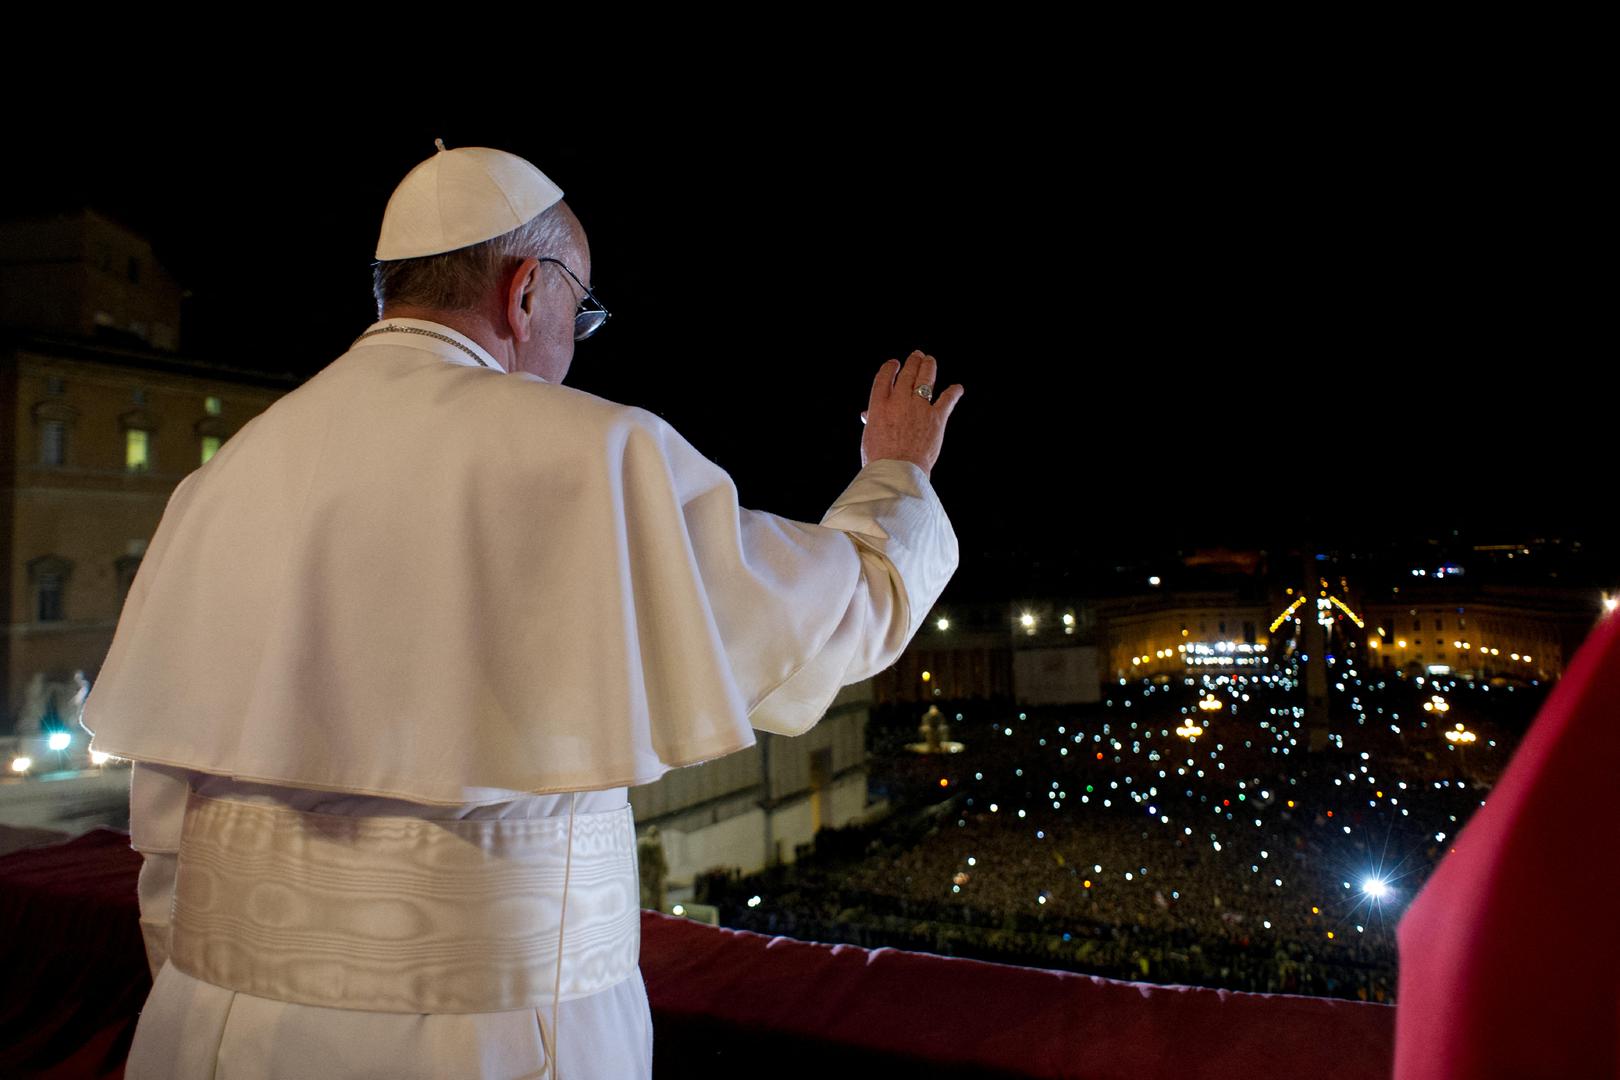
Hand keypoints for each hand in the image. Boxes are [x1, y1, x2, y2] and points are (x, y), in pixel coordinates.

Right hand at [859, 350, 963, 476]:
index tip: (894, 364)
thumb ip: (871, 420)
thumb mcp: (869, 436)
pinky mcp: (937, 418)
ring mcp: (919, 408)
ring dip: (928, 367)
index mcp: (879, 405)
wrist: (897, 470)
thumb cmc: (879, 459)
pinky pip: (947, 399)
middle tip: (917, 356)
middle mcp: (899, 401)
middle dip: (913, 362)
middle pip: (907, 374)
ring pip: (925, 379)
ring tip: (929, 360)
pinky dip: (953, 392)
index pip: (884, 378)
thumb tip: (866, 414)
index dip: (890, 368)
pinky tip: (957, 388)